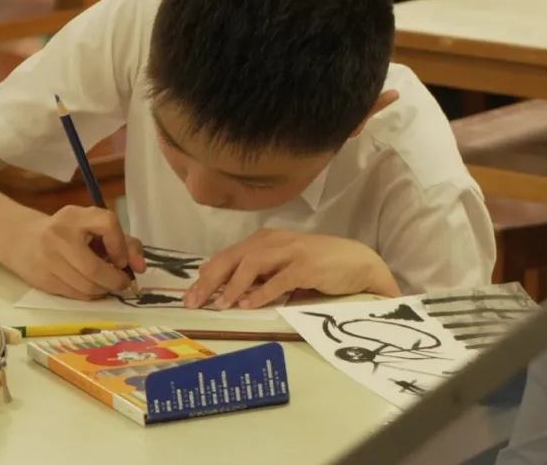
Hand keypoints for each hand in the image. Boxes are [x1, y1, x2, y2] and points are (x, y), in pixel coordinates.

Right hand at [4, 206, 144, 299]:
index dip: (121, 245)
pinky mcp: (43, 280)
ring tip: (107, 284)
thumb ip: (123, 242)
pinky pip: (75, 294)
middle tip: (122, 282)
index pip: (107, 223)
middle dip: (116, 280)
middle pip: (95, 269)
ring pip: (86, 286)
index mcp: (75, 216)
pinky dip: (90, 295)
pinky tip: (91, 288)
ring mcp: (48, 260)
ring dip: (104, 290)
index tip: (121, 257)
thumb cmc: (68, 232)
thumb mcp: (93, 226)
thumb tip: (140, 267)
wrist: (22, 239)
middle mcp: (59, 236)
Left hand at [184, 229, 400, 310]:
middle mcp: (274, 241)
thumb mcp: (282, 265)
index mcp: (265, 240)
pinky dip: (262, 293)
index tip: (190, 296)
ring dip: (233, 286)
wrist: (356, 261)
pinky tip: (249, 306)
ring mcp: (291, 251)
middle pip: (233, 258)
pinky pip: (280, 280)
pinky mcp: (307, 266)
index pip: (228, 256)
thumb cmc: (318, 264)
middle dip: (211, 281)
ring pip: (253, 264)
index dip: (206, 276)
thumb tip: (221, 282)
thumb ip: (257, 271)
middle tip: (194, 302)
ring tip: (220, 305)